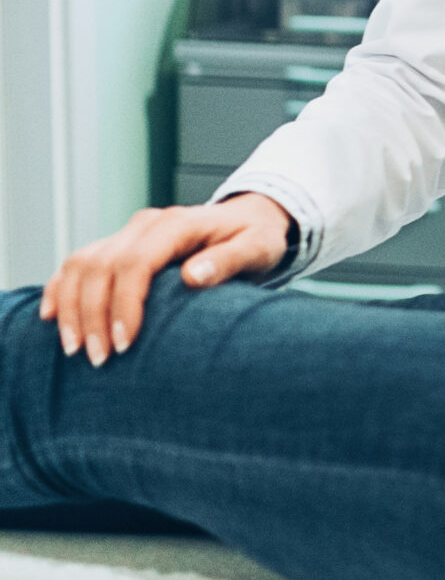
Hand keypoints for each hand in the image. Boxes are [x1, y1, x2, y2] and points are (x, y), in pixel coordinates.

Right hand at [41, 194, 292, 364]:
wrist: (249, 220)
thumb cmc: (256, 238)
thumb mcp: (258, 247)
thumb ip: (230, 260)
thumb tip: (193, 276)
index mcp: (178, 223)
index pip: (135, 262)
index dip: (124, 304)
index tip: (125, 344)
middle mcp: (146, 224)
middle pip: (100, 266)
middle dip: (93, 315)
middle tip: (99, 359)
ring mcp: (127, 233)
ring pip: (80, 264)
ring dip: (70, 307)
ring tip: (76, 349)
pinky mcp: (118, 245)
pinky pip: (77, 263)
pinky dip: (59, 289)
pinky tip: (52, 318)